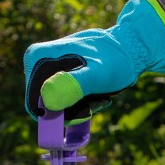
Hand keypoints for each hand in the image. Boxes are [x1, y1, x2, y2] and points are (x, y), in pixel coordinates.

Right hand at [23, 0, 164, 121]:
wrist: (129, 48)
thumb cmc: (115, 60)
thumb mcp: (97, 75)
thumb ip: (74, 85)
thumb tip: (47, 98)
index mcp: (37, 58)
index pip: (35, 105)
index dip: (59, 116)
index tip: (84, 111)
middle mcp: (36, 63)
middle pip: (46, 106)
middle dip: (71, 111)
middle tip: (95, 103)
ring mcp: (46, 69)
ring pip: (55, 106)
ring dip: (78, 109)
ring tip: (98, 98)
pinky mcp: (56, 76)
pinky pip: (62, 101)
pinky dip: (80, 104)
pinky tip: (96, 96)